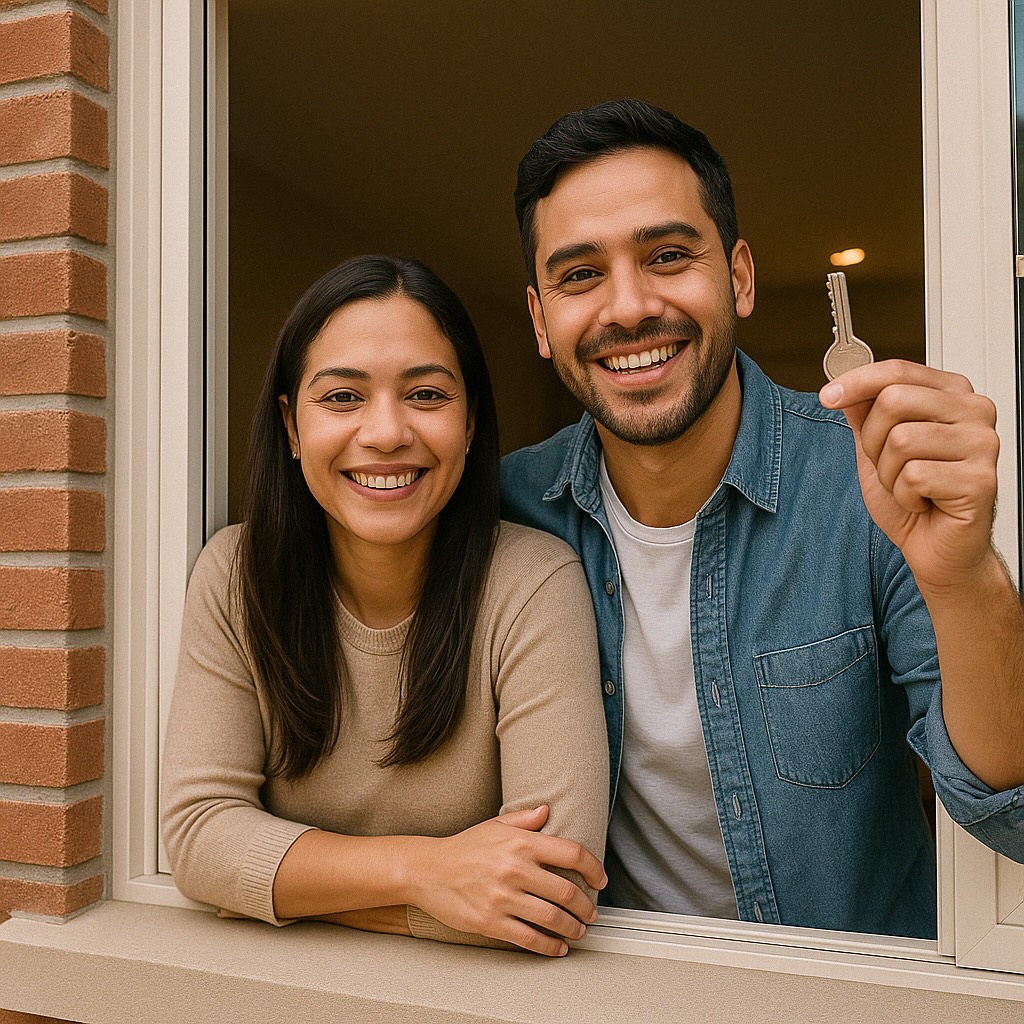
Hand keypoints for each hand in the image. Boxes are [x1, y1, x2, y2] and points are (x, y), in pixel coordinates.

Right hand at [407, 805, 605, 956]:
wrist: (427, 870)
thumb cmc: (463, 847)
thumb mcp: (495, 825)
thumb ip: (524, 819)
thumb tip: (547, 811)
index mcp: (521, 842)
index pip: (572, 853)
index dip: (594, 868)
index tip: (601, 880)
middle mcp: (515, 869)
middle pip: (568, 892)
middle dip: (586, 907)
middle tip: (592, 913)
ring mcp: (503, 897)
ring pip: (553, 919)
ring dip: (573, 929)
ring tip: (579, 931)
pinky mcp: (491, 922)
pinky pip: (530, 938)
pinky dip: (550, 946)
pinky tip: (557, 947)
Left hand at [819, 360, 999, 591]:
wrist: (938, 549)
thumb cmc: (914, 500)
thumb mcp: (876, 448)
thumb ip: (864, 412)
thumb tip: (842, 382)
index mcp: (952, 395)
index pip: (898, 370)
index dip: (856, 382)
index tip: (827, 396)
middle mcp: (975, 412)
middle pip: (894, 401)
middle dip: (873, 441)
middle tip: (888, 466)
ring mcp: (983, 444)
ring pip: (901, 440)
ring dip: (889, 473)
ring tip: (908, 487)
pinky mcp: (980, 479)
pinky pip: (915, 476)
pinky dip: (904, 496)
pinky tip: (923, 502)